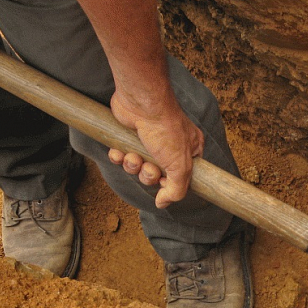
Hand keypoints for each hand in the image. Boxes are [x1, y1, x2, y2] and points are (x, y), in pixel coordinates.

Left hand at [108, 88, 203, 208]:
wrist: (141, 103)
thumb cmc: (165, 129)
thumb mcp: (180, 166)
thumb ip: (177, 189)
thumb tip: (163, 204)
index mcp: (188, 151)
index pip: (181, 178)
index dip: (169, 184)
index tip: (163, 182)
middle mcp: (170, 147)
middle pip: (157, 175)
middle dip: (148, 175)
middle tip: (149, 166)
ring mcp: (149, 141)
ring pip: (138, 167)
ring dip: (133, 166)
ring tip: (133, 157)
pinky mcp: (130, 137)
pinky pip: (123, 156)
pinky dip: (119, 157)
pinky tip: (119, 152)